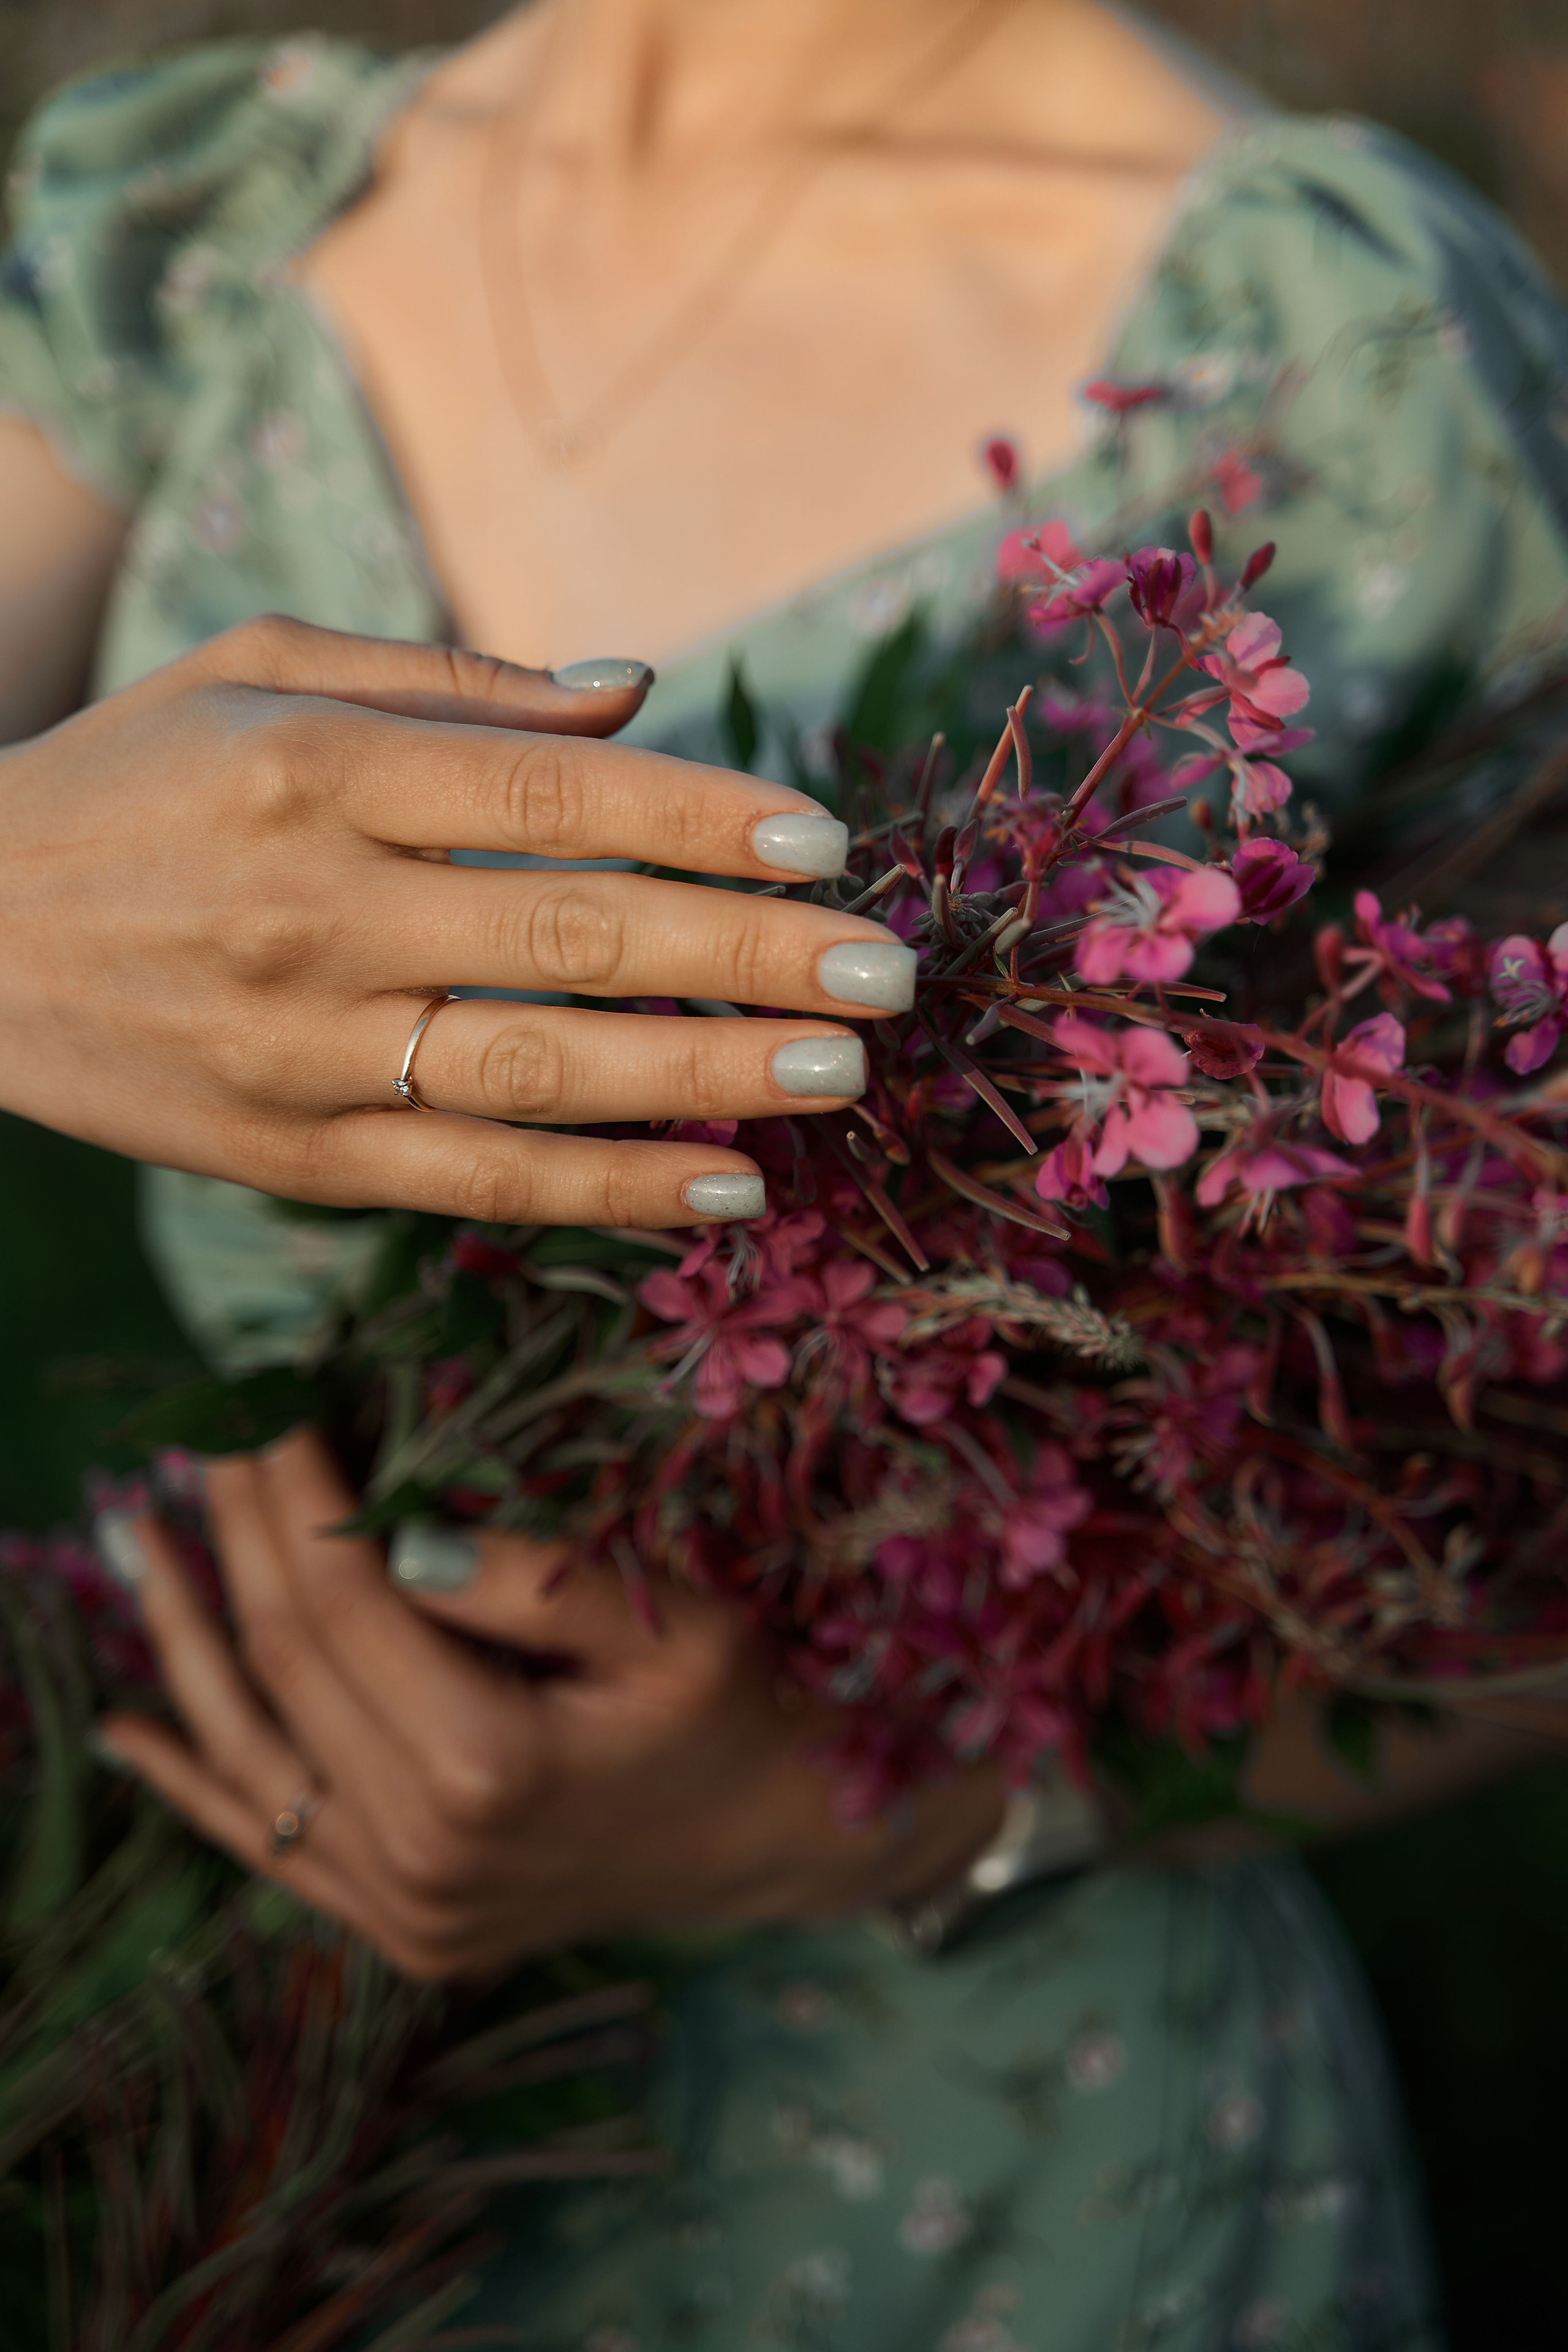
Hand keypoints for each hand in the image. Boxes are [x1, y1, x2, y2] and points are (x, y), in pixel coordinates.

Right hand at [0, 616, 909, 1227]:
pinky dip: (608, 1190)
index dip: (700, 815)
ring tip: (840, 1076)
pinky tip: (726, 1186)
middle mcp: (313, 911)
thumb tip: (640, 689)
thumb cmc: (131, 780)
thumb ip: (453, 682)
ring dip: (707, 1080)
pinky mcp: (289, 1158)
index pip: (549, 793)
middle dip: (748, 955)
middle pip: (573, 937)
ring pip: (540, 1074)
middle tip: (887, 973)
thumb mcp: (254, 672)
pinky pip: (476, 1178)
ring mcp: (300, 1049)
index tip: (823, 838)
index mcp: (313, 769)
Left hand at [95, 1433, 1002, 1978]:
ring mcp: (398, 1904)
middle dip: (242, 1530)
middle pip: (287, 1662)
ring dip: (182, 1638)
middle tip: (215, 1428)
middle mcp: (421, 1853)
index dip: (296, 1492)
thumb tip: (393, 1535)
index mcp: (489, 1769)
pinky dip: (193, 1779)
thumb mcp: (671, 1621)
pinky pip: (264, 1844)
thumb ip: (529, 1580)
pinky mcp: (393, 1925)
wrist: (769, 1836)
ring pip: (249, 1749)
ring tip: (141, 1535)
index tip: (269, 1404)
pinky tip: (127, 1730)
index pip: (346, 1602)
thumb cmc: (737, 1703)